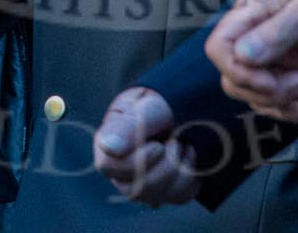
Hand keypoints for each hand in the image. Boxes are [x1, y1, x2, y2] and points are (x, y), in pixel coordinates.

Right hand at [93, 88, 199, 206]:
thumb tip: (109, 146)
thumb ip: (129, 125)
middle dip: (164, 167)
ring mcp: (140, 183)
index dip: (137, 160)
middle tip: (175, 143)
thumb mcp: (147, 107)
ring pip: (155, 196)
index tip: (158, 145)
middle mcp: (119, 169)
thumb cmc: (159, 101)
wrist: (181, 105)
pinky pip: (176, 197)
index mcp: (107, 143)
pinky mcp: (163, 190)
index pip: (108, 166)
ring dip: (178, 170)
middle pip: (133, 189)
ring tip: (182, 145)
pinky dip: (189, 176)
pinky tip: (188, 156)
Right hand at [205, 0, 297, 122]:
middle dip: (274, 93)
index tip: (269, 82)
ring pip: (268, 99)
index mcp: (253, 12)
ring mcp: (280, 58)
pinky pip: (297, 101)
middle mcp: (260, 37)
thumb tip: (241, 59)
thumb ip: (277, 34)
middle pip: (240, 83)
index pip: (219, 48)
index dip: (237, 72)